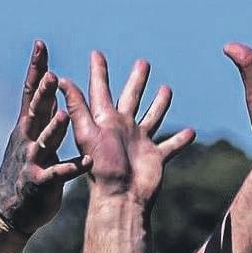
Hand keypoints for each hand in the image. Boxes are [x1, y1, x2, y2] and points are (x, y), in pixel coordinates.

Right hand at [0, 42, 91, 235]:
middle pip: (34, 112)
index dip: (35, 69)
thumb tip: (52, 88)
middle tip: (50, 75)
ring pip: (44, 141)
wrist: (10, 209)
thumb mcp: (32, 137)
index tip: (40, 45)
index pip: (31, 92)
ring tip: (65, 115)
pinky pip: (58, 174)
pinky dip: (72, 168)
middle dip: (42, 93)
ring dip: (54, 129)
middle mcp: (27, 139)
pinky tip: (87, 162)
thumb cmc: (25, 169)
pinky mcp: (40, 183)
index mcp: (27, 126)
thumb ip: (43, 114)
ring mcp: (32, 160)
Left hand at [59, 52, 194, 208]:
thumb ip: (77, 106)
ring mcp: (140, 142)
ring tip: (167, 89)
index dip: (98, 72)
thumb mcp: (86, 133)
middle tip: (143, 63)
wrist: (121, 199)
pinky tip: (191, 132)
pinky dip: (181, 140)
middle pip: (131, 97)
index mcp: (105, 120)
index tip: (96, 54)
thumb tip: (60, 79)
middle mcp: (123, 128)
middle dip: (137, 80)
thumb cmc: (101, 169)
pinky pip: (171, 145)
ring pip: (153, 117)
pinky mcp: (155, 157)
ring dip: (159, 104)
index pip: (100, 89)